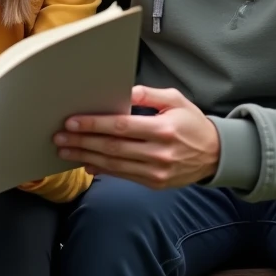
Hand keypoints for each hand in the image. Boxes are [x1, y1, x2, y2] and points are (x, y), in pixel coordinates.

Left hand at [52, 86, 220, 188]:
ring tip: (65, 150)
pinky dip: (102, 170)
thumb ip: (149, 94)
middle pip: (112, 147)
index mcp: (163, 129)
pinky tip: (86, 164)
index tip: (72, 121)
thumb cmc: (192, 123)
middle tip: (59, 137)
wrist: (215, 155)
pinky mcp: (154, 183)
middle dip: (82, 142)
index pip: (121, 126)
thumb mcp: (176, 100)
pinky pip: (123, 176)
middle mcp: (159, 153)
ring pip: (114, 165)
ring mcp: (156, 171)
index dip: (94, 125)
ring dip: (86, 157)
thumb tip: (123, 92)